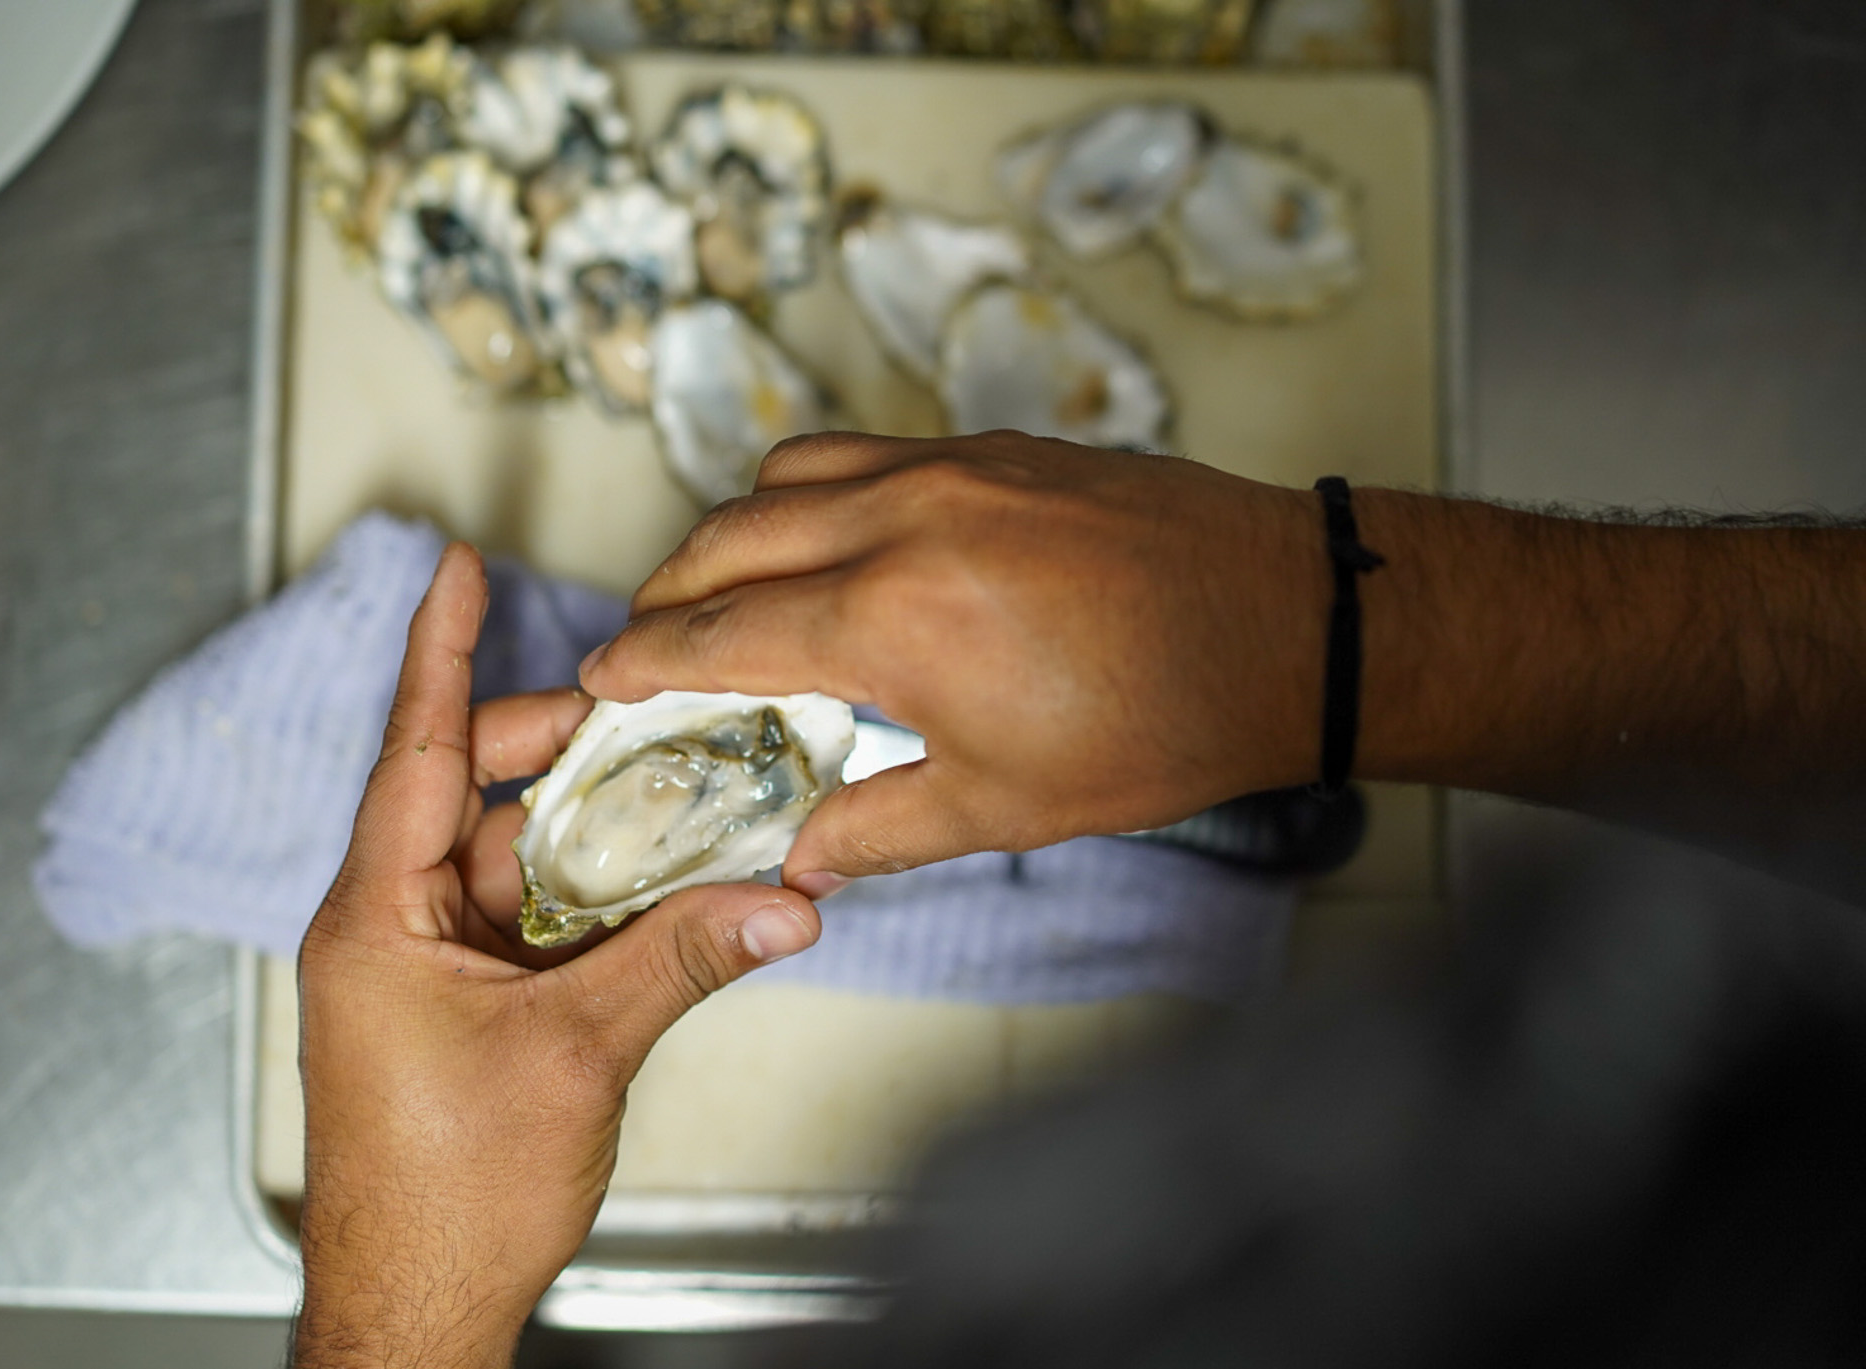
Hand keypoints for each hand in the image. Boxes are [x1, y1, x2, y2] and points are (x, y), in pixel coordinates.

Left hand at [291, 544, 821, 1367]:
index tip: (456, 570)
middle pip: (492, 798)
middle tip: (656, 710)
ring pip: (533, 863)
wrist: (422, 1310)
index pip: (418, 751)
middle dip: (574, 751)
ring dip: (611, 840)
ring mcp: (439, 969)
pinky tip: (680, 892)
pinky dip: (611, 905)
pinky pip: (550, 923)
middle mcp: (399, 927)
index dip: (442, 651)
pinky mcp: (480, 1007)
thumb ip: (680, 961)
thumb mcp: (575, 1055)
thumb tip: (776, 903)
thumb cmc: (441, 1203)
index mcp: (378, 918)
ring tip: (696, 801)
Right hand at [579, 431, 1328, 893]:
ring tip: (724, 590)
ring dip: (731, 530)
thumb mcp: (1007, 804)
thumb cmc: (1160, 722)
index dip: (643, 662)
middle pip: (726, 539)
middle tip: (645, 645)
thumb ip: (881, 827)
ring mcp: (948, 466)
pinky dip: (810, 493)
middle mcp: (900, 517)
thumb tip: (801, 858)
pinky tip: (829, 542)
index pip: (718, 633)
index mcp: (890, 614)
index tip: (599, 681)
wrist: (1288, 624)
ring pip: (786, 474)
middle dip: (666, 594)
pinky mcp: (993, 447)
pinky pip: (861, 451)